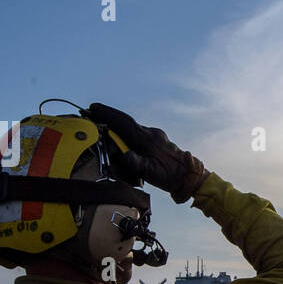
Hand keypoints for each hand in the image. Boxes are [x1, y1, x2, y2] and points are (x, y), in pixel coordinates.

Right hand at [83, 103, 209, 203]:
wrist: (190, 176)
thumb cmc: (170, 175)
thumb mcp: (151, 172)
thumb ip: (137, 164)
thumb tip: (125, 156)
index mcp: (146, 139)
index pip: (122, 122)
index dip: (107, 114)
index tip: (92, 107)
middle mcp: (150, 133)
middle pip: (125, 122)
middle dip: (108, 117)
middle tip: (92, 113)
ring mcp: (156, 135)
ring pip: (132, 128)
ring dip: (118, 125)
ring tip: (104, 126)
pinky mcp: (159, 140)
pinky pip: (140, 133)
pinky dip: (128, 132)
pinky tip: (125, 139)